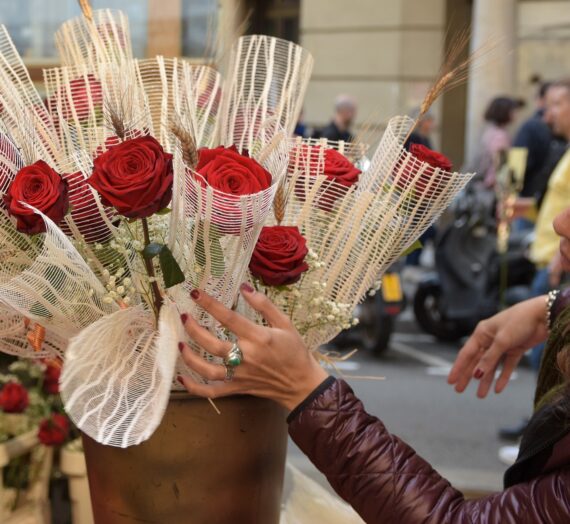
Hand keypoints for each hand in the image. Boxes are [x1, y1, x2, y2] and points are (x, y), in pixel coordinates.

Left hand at [177, 284, 328, 411]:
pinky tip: (181, 377)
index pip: (228, 318)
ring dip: (190, 357)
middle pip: (212, 344)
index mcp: (258, 338)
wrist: (301, 383)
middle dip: (194, 329)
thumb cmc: (294, 350)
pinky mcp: (237, 388)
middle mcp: (246, 357)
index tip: (195, 293)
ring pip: (207, 369)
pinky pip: (211, 391)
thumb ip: (264, 305)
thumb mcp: (285, 323)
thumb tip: (244, 288)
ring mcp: (240, 375)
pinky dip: (194, 387)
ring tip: (180, 343)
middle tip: (184, 316)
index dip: (210, 304)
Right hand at [447, 295, 547, 397]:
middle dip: (468, 376)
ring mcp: (502, 345)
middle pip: (476, 361)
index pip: (466, 354)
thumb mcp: (502, 340)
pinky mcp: (515, 349)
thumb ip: (489, 359)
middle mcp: (490, 339)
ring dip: (486, 381)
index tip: (450, 381)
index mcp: (481, 333)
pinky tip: (498, 389)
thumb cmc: (519, 320)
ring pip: (491, 366)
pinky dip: (502, 377)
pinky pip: (506, 366)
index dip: (458, 368)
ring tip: (480, 395)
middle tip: (459, 390)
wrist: (543, 315)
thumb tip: (477, 375)